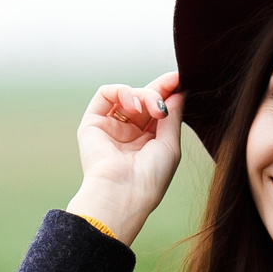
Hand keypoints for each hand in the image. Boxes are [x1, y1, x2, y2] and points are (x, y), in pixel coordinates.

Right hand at [67, 71, 182, 244]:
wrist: (123, 192)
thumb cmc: (150, 177)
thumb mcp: (170, 145)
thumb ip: (173, 116)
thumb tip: (178, 91)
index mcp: (147, 141)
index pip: (156, 109)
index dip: (167, 92)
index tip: (179, 79)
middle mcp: (128, 133)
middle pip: (143, 98)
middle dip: (158, 90)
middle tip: (170, 90)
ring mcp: (110, 127)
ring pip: (128, 94)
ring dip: (144, 95)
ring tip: (152, 110)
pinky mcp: (93, 122)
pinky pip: (106, 93)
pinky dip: (123, 92)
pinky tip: (134, 107)